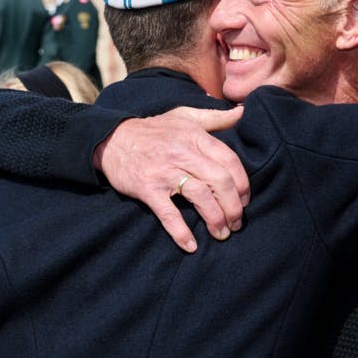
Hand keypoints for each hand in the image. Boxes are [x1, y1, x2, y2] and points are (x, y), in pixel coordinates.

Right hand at [94, 106, 249, 252]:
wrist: (112, 139)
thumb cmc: (154, 129)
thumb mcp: (185, 115)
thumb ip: (216, 116)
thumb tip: (243, 112)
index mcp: (195, 136)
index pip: (229, 160)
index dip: (242, 183)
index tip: (246, 199)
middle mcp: (183, 153)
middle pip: (220, 181)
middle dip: (233, 206)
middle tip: (237, 222)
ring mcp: (165, 171)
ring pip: (201, 197)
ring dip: (215, 219)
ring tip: (222, 233)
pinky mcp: (148, 188)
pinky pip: (169, 213)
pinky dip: (181, 232)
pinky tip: (191, 245)